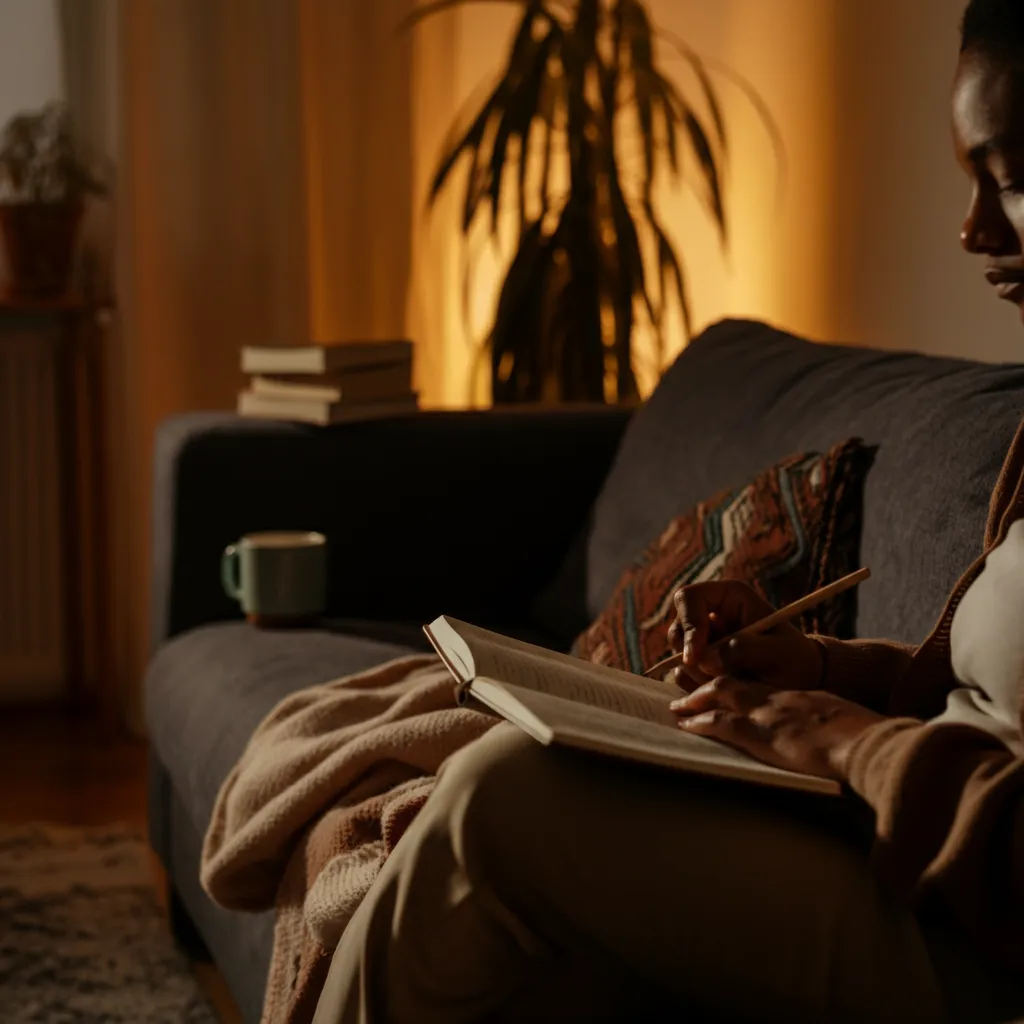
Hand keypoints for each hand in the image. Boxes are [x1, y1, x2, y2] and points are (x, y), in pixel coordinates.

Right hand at [667, 580, 823, 691]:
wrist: (800, 683)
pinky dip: (698, 688)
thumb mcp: (777, 652)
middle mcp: (709, 614)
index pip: (689, 598)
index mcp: (728, 596)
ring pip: (677, 655)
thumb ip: (743, 649)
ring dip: (698, 675)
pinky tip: (725, 690)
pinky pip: (682, 676)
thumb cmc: (795, 660)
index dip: (688, 624)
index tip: (696, 655)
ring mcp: (701, 640)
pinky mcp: (698, 664)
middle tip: (717, 678)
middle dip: (692, 657)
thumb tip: (706, 658)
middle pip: (677, 629)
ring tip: (732, 684)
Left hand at [670, 676, 886, 780]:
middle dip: (708, 688)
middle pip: (735, 684)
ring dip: (696, 702)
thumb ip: (834, 730)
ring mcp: (769, 713)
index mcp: (802, 698)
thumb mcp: (849, 728)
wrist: (867, 745)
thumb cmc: (868, 741)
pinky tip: (686, 726)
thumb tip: (839, 744)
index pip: (762, 689)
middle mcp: (780, 699)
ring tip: (676, 708)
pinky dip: (700, 722)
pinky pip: (721, 723)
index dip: (740, 690)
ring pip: (721, 696)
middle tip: (686, 694)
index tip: (724, 693)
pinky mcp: (760, 734)